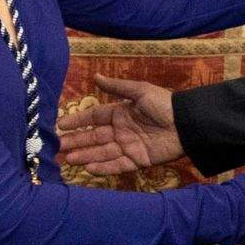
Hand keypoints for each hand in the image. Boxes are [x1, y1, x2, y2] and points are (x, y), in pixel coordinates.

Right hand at [58, 74, 180, 173]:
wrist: (186, 124)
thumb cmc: (164, 104)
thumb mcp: (139, 91)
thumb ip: (117, 87)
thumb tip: (95, 76)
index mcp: (120, 113)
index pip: (94, 117)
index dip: (77, 121)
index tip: (60, 124)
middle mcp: (121, 130)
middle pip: (94, 137)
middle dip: (76, 142)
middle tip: (57, 147)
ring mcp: (128, 146)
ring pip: (102, 152)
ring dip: (85, 156)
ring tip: (68, 159)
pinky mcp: (138, 160)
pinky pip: (117, 165)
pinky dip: (103, 168)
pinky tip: (88, 168)